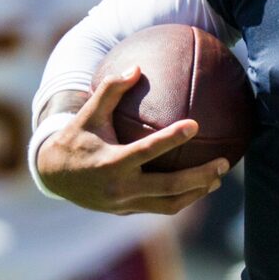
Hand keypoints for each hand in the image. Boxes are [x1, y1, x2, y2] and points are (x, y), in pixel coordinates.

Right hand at [34, 65, 229, 216]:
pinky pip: (161, 207)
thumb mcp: (88, 114)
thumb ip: (110, 91)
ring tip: (218, 178)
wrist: (53, 177)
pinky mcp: (128, 212)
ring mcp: (125, 204)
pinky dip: (182, 199)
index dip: (171, 139)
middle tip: (224, 163)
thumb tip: (137, 67)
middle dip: (200, 176)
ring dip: (197, 192)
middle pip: (169, 186)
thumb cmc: (75, 139)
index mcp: (110, 162)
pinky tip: (199, 186)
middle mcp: (120, 187)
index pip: (147, 150)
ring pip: (169, 203)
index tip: (195, 124)